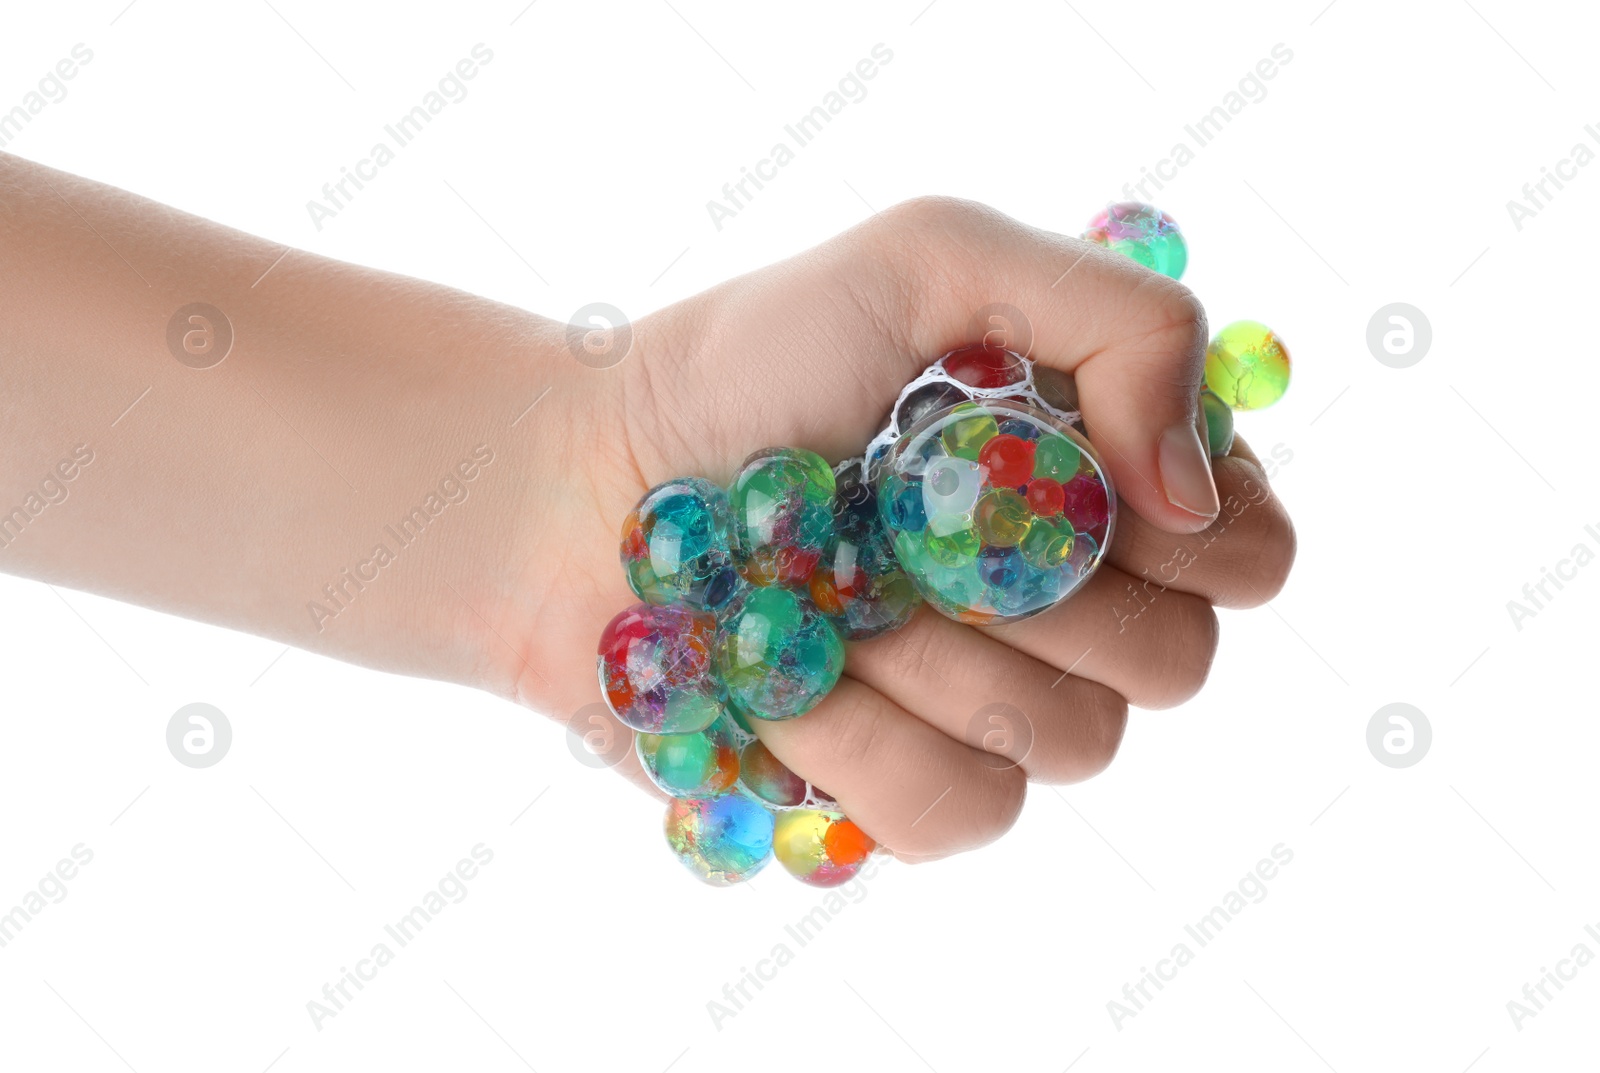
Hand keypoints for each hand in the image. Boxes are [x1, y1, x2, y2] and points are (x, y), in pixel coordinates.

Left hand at [501, 197, 1296, 861]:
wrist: (578, 485)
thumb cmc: (749, 361)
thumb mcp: (934, 258)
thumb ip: (1121, 322)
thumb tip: (1199, 500)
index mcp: (1103, 485)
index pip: (1252, 553)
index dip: (1186, 533)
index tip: (1073, 473)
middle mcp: (1068, 607)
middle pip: (1177, 664)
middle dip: (1034, 584)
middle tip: (911, 517)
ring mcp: (991, 711)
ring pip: (1073, 743)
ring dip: (931, 654)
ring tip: (833, 586)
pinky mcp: (905, 792)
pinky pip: (960, 811)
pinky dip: (859, 739)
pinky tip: (789, 677)